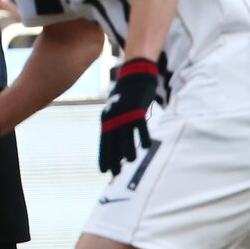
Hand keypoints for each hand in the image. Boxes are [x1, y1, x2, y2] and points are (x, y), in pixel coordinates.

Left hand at [99, 58, 158, 175]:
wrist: (135, 75)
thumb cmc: (127, 96)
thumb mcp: (117, 111)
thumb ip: (117, 127)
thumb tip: (119, 147)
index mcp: (106, 118)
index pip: (104, 142)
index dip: (103, 156)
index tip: (103, 171)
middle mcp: (113, 117)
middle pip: (112, 142)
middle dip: (113, 159)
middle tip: (115, 173)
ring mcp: (124, 113)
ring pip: (126, 135)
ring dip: (128, 149)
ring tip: (130, 161)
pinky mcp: (137, 109)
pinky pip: (141, 126)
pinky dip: (143, 137)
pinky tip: (146, 147)